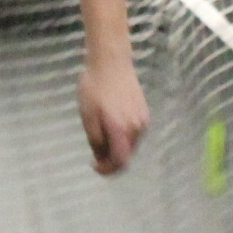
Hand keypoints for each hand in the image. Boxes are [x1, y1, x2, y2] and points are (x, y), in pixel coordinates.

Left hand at [77, 59, 148, 176]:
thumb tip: (101, 159)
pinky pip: (134, 133)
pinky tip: (111, 123)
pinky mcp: (144, 112)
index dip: (108, 170)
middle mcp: (137, 128)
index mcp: (122, 130)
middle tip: (94, 150)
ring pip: (130, 144)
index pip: (120, 162)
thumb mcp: (88, 116)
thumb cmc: (95, 87)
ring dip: (116, 146)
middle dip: (110, 158)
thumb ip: (95, 140)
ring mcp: (143, 120)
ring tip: (100, 131)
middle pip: (126, 155)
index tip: (94, 166)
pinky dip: (123, 136)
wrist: (111, 62)